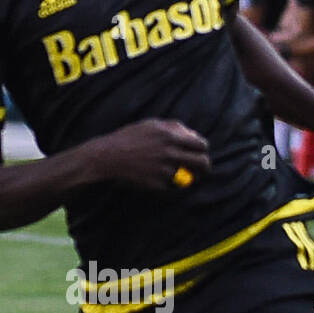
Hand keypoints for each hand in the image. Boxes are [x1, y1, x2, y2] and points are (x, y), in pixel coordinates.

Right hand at [92, 119, 210, 189]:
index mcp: (170, 136)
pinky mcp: (158, 184)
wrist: (108, 157)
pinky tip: (161, 180)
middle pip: (202, 162)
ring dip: (190, 178)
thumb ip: (174, 127)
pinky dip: (170, 185)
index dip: (203, 150)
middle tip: (202, 170)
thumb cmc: (129, 138)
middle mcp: (170, 152)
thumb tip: (193, 135)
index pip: (201, 144)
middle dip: (205, 167)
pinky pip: (173, 186)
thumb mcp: (151, 125)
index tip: (201, 153)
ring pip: (190, 177)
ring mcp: (164, 169)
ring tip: (185, 177)